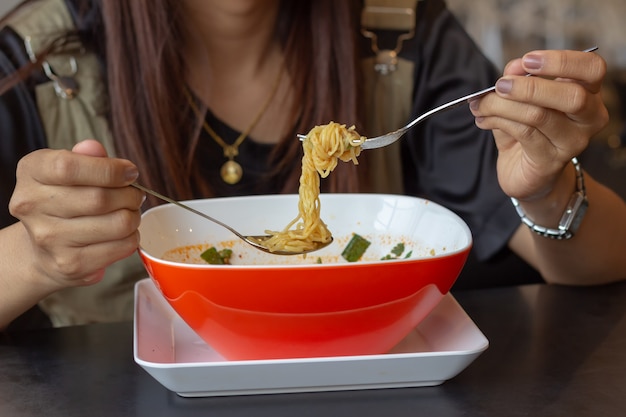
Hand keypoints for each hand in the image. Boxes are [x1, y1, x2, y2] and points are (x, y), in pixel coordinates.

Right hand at [9, 140, 143, 287]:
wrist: (42, 250)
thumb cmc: (63, 201)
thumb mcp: (68, 171)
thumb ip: (86, 158)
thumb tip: (95, 148)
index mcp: (31, 172)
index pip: (69, 167)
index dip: (110, 169)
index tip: (130, 172)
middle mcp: (32, 205)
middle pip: (100, 198)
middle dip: (130, 195)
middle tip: (135, 195)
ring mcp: (49, 238)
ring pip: (117, 223)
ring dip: (134, 217)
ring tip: (129, 213)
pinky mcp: (70, 263)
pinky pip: (121, 247)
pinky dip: (132, 238)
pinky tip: (123, 233)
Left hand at [469, 49, 607, 200]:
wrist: (526, 174)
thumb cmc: (527, 131)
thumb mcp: (520, 100)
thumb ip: (519, 80)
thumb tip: (514, 67)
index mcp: (588, 93)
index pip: (591, 69)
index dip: (561, 61)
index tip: (527, 61)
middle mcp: (589, 118)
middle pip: (572, 96)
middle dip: (529, 87)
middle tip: (500, 85)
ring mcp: (573, 142)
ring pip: (539, 115)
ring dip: (502, 106)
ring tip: (480, 105)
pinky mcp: (551, 161)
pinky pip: (524, 133)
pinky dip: (498, 121)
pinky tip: (482, 119)